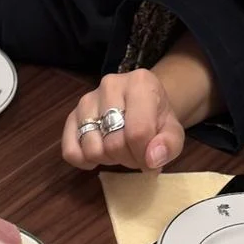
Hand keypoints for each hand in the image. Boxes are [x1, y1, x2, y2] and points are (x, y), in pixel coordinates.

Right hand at [62, 69, 184, 171]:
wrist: (142, 105)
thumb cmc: (156, 119)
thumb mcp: (173, 132)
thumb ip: (169, 145)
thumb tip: (152, 159)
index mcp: (140, 83)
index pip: (138, 132)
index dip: (144, 155)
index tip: (150, 158)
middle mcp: (110, 85)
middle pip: (114, 144)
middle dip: (126, 158)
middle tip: (135, 153)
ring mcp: (87, 100)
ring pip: (92, 149)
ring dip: (107, 159)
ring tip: (118, 149)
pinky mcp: (71, 117)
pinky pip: (70, 151)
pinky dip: (84, 161)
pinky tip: (98, 154)